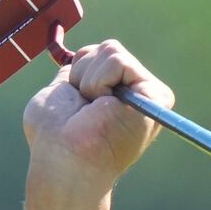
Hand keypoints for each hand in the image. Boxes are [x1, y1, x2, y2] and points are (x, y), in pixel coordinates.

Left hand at [22, 39, 174, 199]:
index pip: (94, 56)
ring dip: (88, 80)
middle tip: (83, 110)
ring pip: (111, 50)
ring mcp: (148, 94)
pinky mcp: (156, 95)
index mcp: (115, 93)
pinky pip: (118, 60)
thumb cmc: (54, 138)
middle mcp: (136, 92)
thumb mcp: (56, 97)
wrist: (64, 160)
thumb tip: (78, 58)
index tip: (75, 108)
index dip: (76, 74)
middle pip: (104, 49)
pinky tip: (101, 107)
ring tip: (92, 111)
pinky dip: (98, 81)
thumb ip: (72, 77)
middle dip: (81, 74)